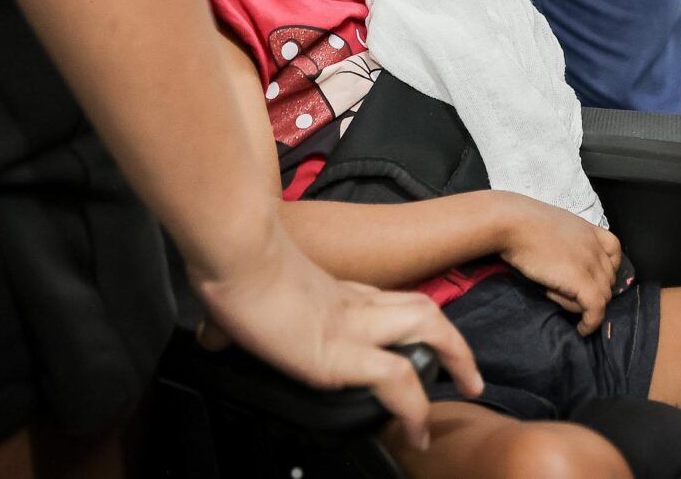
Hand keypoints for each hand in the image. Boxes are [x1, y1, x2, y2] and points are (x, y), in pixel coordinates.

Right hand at [192, 229, 483, 450]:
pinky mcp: (343, 351)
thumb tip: (211, 335)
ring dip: (456, 356)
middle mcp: (351, 302)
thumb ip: (232, 320)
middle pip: (420, 306)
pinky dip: (414, 406)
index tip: (415, 344)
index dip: (403, 319)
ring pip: (428, 326)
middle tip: (467, 368)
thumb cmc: (228, 266)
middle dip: (451, 337)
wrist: (231, 252)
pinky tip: (418, 429)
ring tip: (469, 386)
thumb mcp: (234, 297)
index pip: (381, 301)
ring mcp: (352, 325)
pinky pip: (398, 378)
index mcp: (330, 290)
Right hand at [492, 192, 624, 334]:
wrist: (513, 224)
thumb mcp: (550, 227)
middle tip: (571, 297)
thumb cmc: (521, 223)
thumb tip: (561, 265)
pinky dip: (591, 322)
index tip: (592, 279)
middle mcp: (594, 246)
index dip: (607, 269)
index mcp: (587, 230)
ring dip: (587, 306)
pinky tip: (582, 329)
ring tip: (563, 303)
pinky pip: (596, 308)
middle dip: (594, 291)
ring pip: (603, 295)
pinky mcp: (581, 281)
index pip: (613, 251)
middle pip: (608, 278)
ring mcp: (590, 263)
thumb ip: (564, 242)